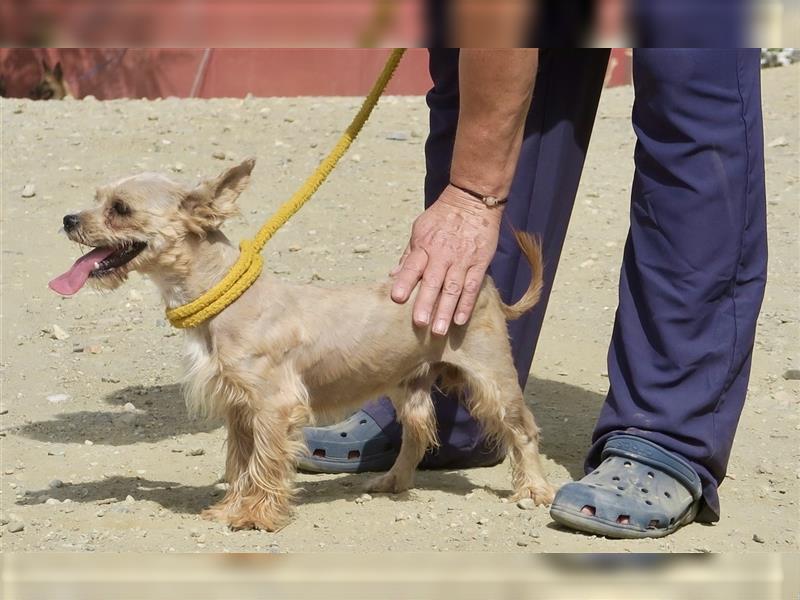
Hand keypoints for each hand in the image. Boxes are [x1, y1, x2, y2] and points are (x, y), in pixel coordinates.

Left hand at [390, 184, 502, 334]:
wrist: (474, 200)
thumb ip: (408, 254)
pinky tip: (460, 320)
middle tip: (420, 324)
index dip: (405, 282)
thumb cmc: (442, 216)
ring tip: (439, 330)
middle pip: (433, 282)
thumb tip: (393, 276)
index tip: (397, 298)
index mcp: (425, 246)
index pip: (412, 266)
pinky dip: (466, 304)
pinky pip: (473, 287)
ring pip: (453, 289)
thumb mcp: (420, 229)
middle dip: (426, 303)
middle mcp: (442, 255)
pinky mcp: (479, 263)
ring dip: (446, 310)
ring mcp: (462, 260)